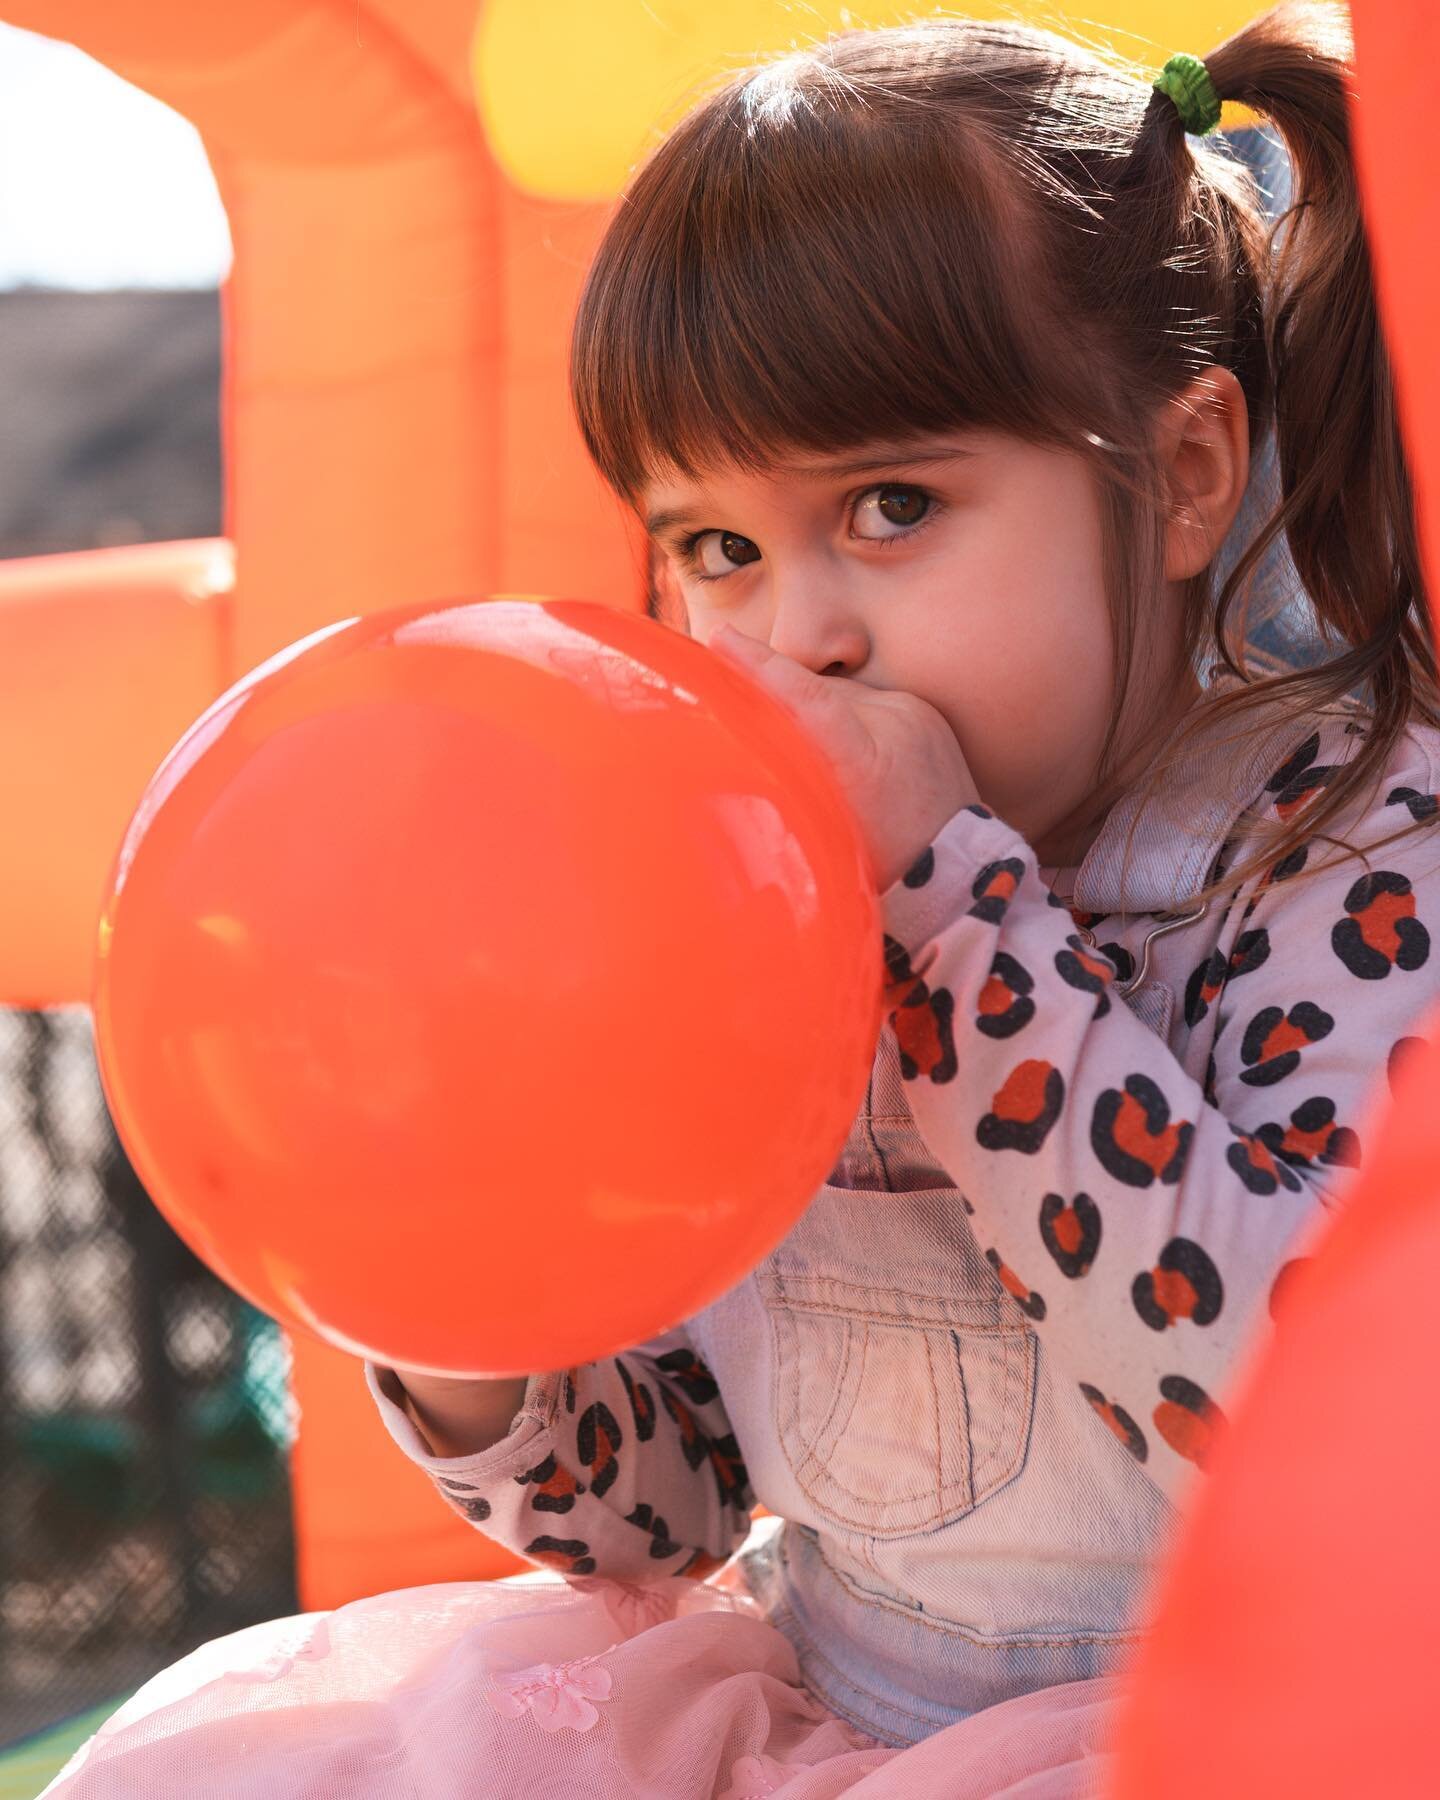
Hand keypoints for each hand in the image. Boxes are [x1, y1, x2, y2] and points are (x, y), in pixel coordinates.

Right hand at [708, 624, 980, 891]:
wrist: (959, 869)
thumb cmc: (882, 869)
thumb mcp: (822, 837)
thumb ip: (786, 785)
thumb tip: (735, 749)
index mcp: (869, 762)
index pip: (808, 698)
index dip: (760, 666)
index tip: (722, 640)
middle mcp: (897, 724)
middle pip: (815, 691)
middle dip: (775, 695)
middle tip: (732, 699)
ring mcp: (915, 713)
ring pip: (837, 693)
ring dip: (811, 711)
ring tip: (803, 751)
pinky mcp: (923, 711)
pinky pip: (864, 700)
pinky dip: (841, 715)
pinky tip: (834, 748)